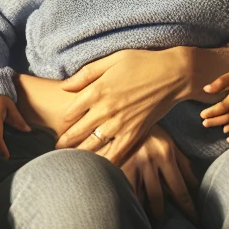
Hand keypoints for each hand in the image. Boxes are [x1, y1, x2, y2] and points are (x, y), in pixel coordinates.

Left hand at [56, 47, 194, 165]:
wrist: (173, 74)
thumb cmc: (142, 62)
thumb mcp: (111, 60)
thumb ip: (86, 74)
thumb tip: (64, 86)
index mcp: (97, 90)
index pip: (70, 112)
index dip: (61, 120)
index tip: (56, 126)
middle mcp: (106, 110)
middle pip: (77, 132)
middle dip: (64, 142)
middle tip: (56, 150)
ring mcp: (120, 124)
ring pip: (93, 145)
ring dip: (79, 154)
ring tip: (70, 161)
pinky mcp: (135, 133)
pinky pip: (116, 153)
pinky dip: (105, 162)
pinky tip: (98, 168)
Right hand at [120, 127, 198, 219]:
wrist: (126, 117)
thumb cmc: (153, 132)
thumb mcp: (172, 145)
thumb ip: (184, 165)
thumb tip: (195, 187)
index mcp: (166, 154)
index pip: (180, 189)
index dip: (188, 208)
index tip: (195, 221)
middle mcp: (149, 161)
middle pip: (158, 196)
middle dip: (163, 214)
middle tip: (168, 225)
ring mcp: (131, 164)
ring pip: (138, 195)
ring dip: (143, 211)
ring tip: (148, 223)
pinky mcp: (117, 165)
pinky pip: (124, 188)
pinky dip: (128, 200)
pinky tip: (131, 209)